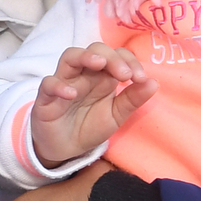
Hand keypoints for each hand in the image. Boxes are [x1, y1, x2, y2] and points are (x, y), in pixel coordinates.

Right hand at [31, 46, 155, 169]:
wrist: (65, 149)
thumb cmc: (89, 127)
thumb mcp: (116, 116)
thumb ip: (132, 99)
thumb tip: (154, 82)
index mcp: (102, 76)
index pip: (116, 55)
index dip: (129, 61)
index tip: (140, 78)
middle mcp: (84, 74)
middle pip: (95, 50)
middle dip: (112, 57)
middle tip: (125, 75)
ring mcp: (64, 82)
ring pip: (70, 57)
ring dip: (85, 57)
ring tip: (99, 64)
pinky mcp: (46, 98)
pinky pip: (49, 84)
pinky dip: (59, 85)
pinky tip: (71, 94)